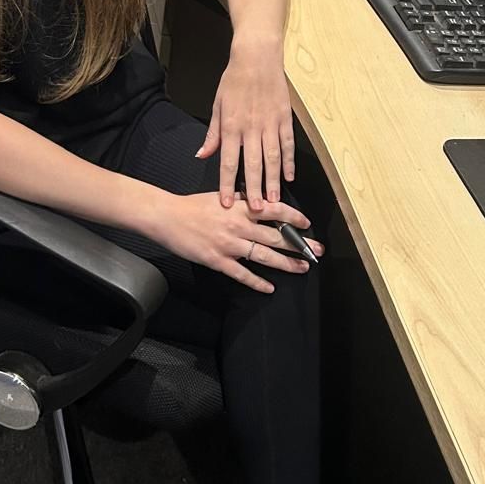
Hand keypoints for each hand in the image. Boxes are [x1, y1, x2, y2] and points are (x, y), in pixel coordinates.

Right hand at [148, 191, 323, 293]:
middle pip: (276, 236)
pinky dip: (257, 282)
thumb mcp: (221, 195)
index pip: (275, 210)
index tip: (307, 224)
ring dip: (286, 264)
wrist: (167, 217)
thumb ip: (241, 199)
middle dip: (299, 245)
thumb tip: (259, 200)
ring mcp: (229, 244)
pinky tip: (270, 288)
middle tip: (317, 251)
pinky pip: (242, 274)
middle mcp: (239, 225)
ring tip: (302, 268)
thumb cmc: (192, 206)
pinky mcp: (218, 260)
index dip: (294, 218)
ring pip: (264, 256)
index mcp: (240, 207)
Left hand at [196, 39, 293, 210]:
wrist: (257, 57)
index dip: (227, 184)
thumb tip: (202, 155)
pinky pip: (288, 145)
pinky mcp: (285, 119)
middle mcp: (251, 128)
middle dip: (254, 189)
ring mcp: (270, 124)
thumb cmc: (234, 81)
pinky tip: (289, 177)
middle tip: (256, 211)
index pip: (228, 161)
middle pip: (253, 164)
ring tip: (273, 201)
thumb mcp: (217, 105)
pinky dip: (289, 162)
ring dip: (273, 181)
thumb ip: (213, 134)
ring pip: (273, 158)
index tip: (226, 203)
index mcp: (232, 126)